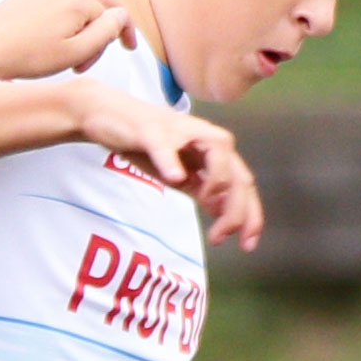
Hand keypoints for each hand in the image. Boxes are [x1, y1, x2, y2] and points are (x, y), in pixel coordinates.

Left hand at [0, 0, 135, 84]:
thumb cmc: (29, 57)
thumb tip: (122, 16)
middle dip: (105, 28)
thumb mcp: (76, 52)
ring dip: (85, 22)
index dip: (126, 32)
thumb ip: (107, 32)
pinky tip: (57, 38)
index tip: (129, 49)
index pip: (116, 12)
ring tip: (73, 53)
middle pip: (101, 0)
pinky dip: (68, 14)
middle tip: (94, 58)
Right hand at [67, 83, 262, 251]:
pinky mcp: (150, 130)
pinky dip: (171, 161)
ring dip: (217, 184)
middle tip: (220, 237)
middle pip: (237, 174)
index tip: (247, 245)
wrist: (109, 116)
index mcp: (214, 154)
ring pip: (216, 152)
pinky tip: (174, 177)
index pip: (244, 185)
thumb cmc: (147, 146)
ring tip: (204, 206)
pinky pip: (164, 146)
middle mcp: (206, 139)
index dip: (251, 216)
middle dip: (237, 210)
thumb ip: (203, 190)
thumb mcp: (180, 174)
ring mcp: (180, 132)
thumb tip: (223, 212)